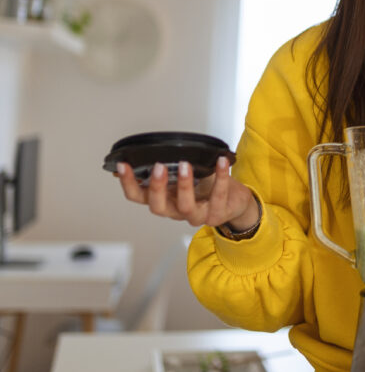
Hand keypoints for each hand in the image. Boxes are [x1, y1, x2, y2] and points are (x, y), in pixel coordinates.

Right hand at [116, 157, 258, 229]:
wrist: (235, 202)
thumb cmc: (207, 188)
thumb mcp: (184, 177)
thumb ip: (168, 170)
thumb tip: (146, 156)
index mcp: (165, 200)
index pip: (138, 197)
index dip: (128, 184)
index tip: (123, 166)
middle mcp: (177, 211)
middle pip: (158, 207)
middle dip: (155, 187)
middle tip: (158, 167)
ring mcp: (197, 215)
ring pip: (185, 206)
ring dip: (184, 185)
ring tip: (185, 165)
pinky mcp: (217, 214)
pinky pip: (218, 195)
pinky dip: (220, 176)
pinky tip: (221, 161)